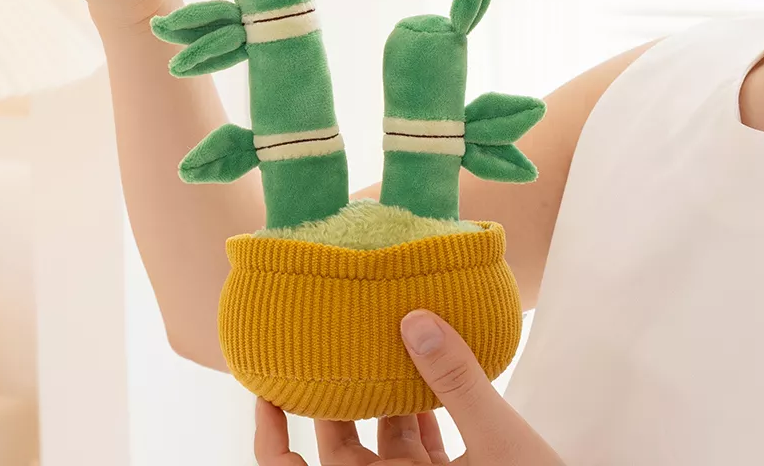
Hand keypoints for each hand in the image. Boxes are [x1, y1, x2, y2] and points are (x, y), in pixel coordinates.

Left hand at [254, 310, 563, 464]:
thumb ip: (457, 382)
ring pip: (388, 436)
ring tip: (380, 336)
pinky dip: (425, 404)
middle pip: (344, 443)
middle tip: (332, 337)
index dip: (272, 437)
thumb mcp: (498, 443)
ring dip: (385, 390)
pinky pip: (425, 440)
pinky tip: (433, 364)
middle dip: (338, 391)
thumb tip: (414, 320)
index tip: (265, 385)